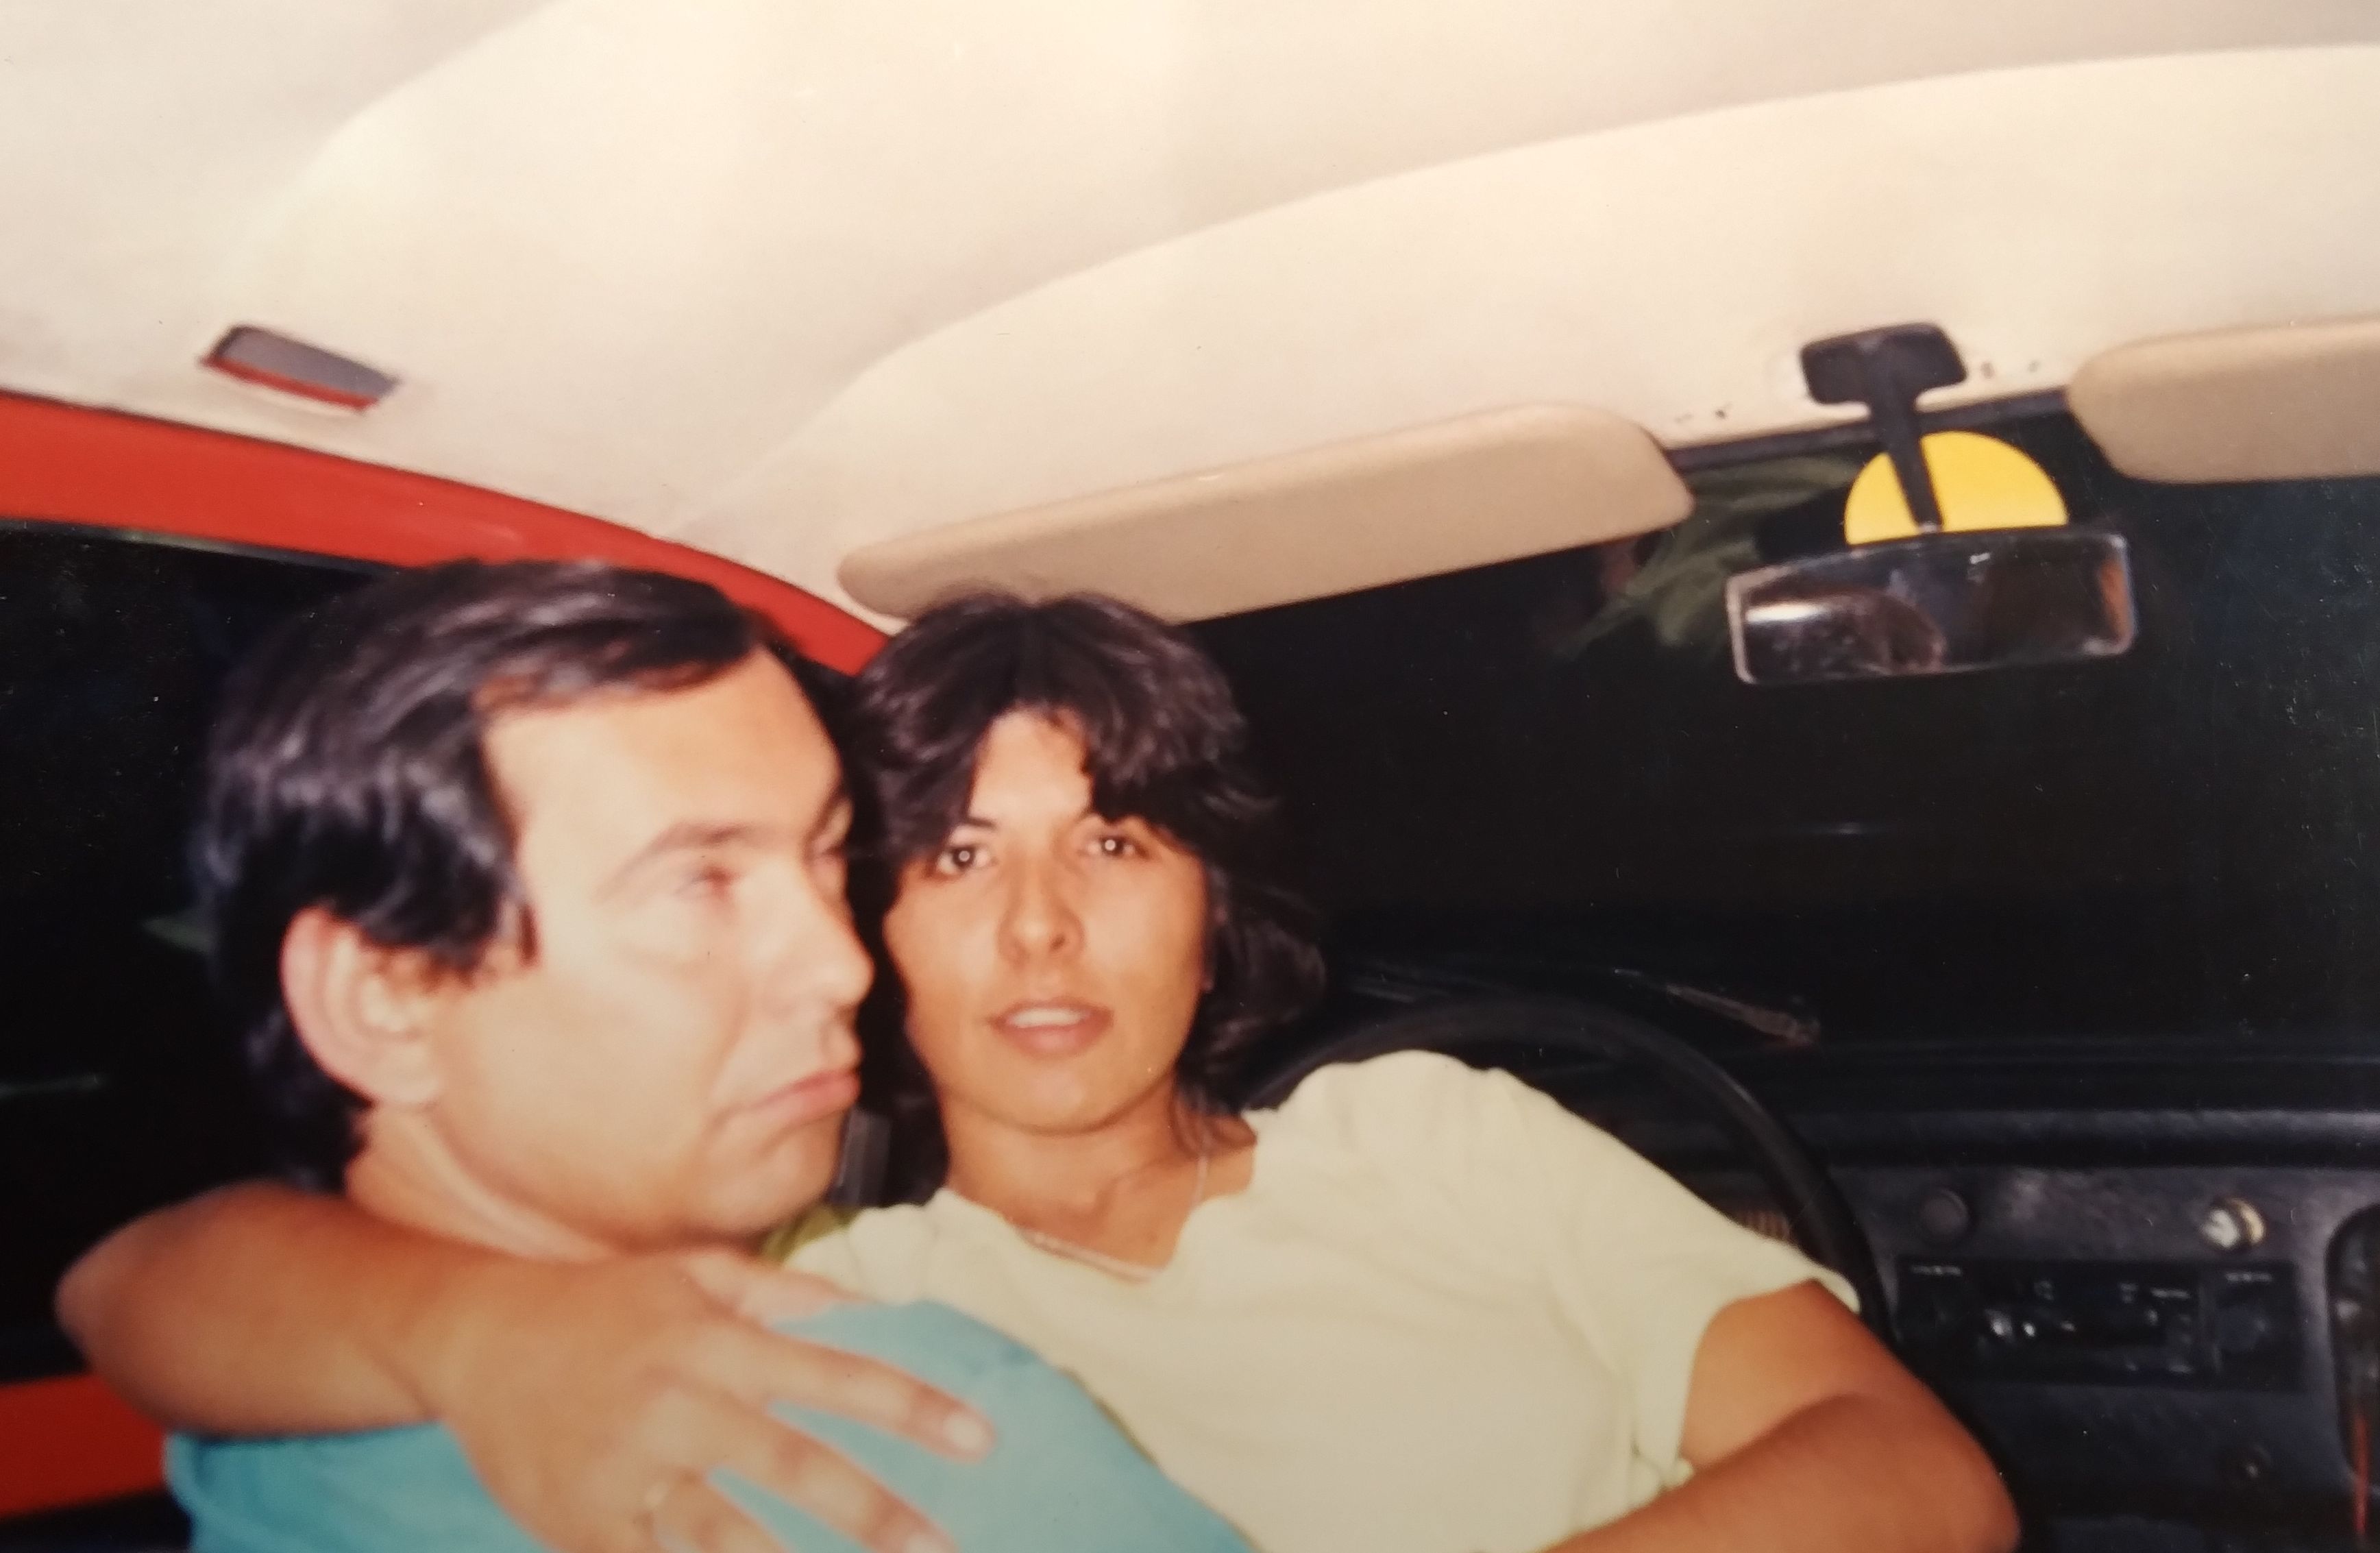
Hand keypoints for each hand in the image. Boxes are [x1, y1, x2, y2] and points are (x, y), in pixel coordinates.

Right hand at [414, 1248, 991, 1552]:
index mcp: (717, 1343)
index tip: (981, 1440)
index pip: (835, 1376)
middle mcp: (681, 1404)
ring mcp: (630, 1470)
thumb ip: (781, 1289)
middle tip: (939, 1551)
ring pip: (724, 1537)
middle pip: (793, 1467)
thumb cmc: (601, 1303)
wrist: (475, 1337)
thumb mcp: (691, 1271)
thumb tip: (868, 1306)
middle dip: (874, 1514)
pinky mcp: (583, 1523)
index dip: (912, 1409)